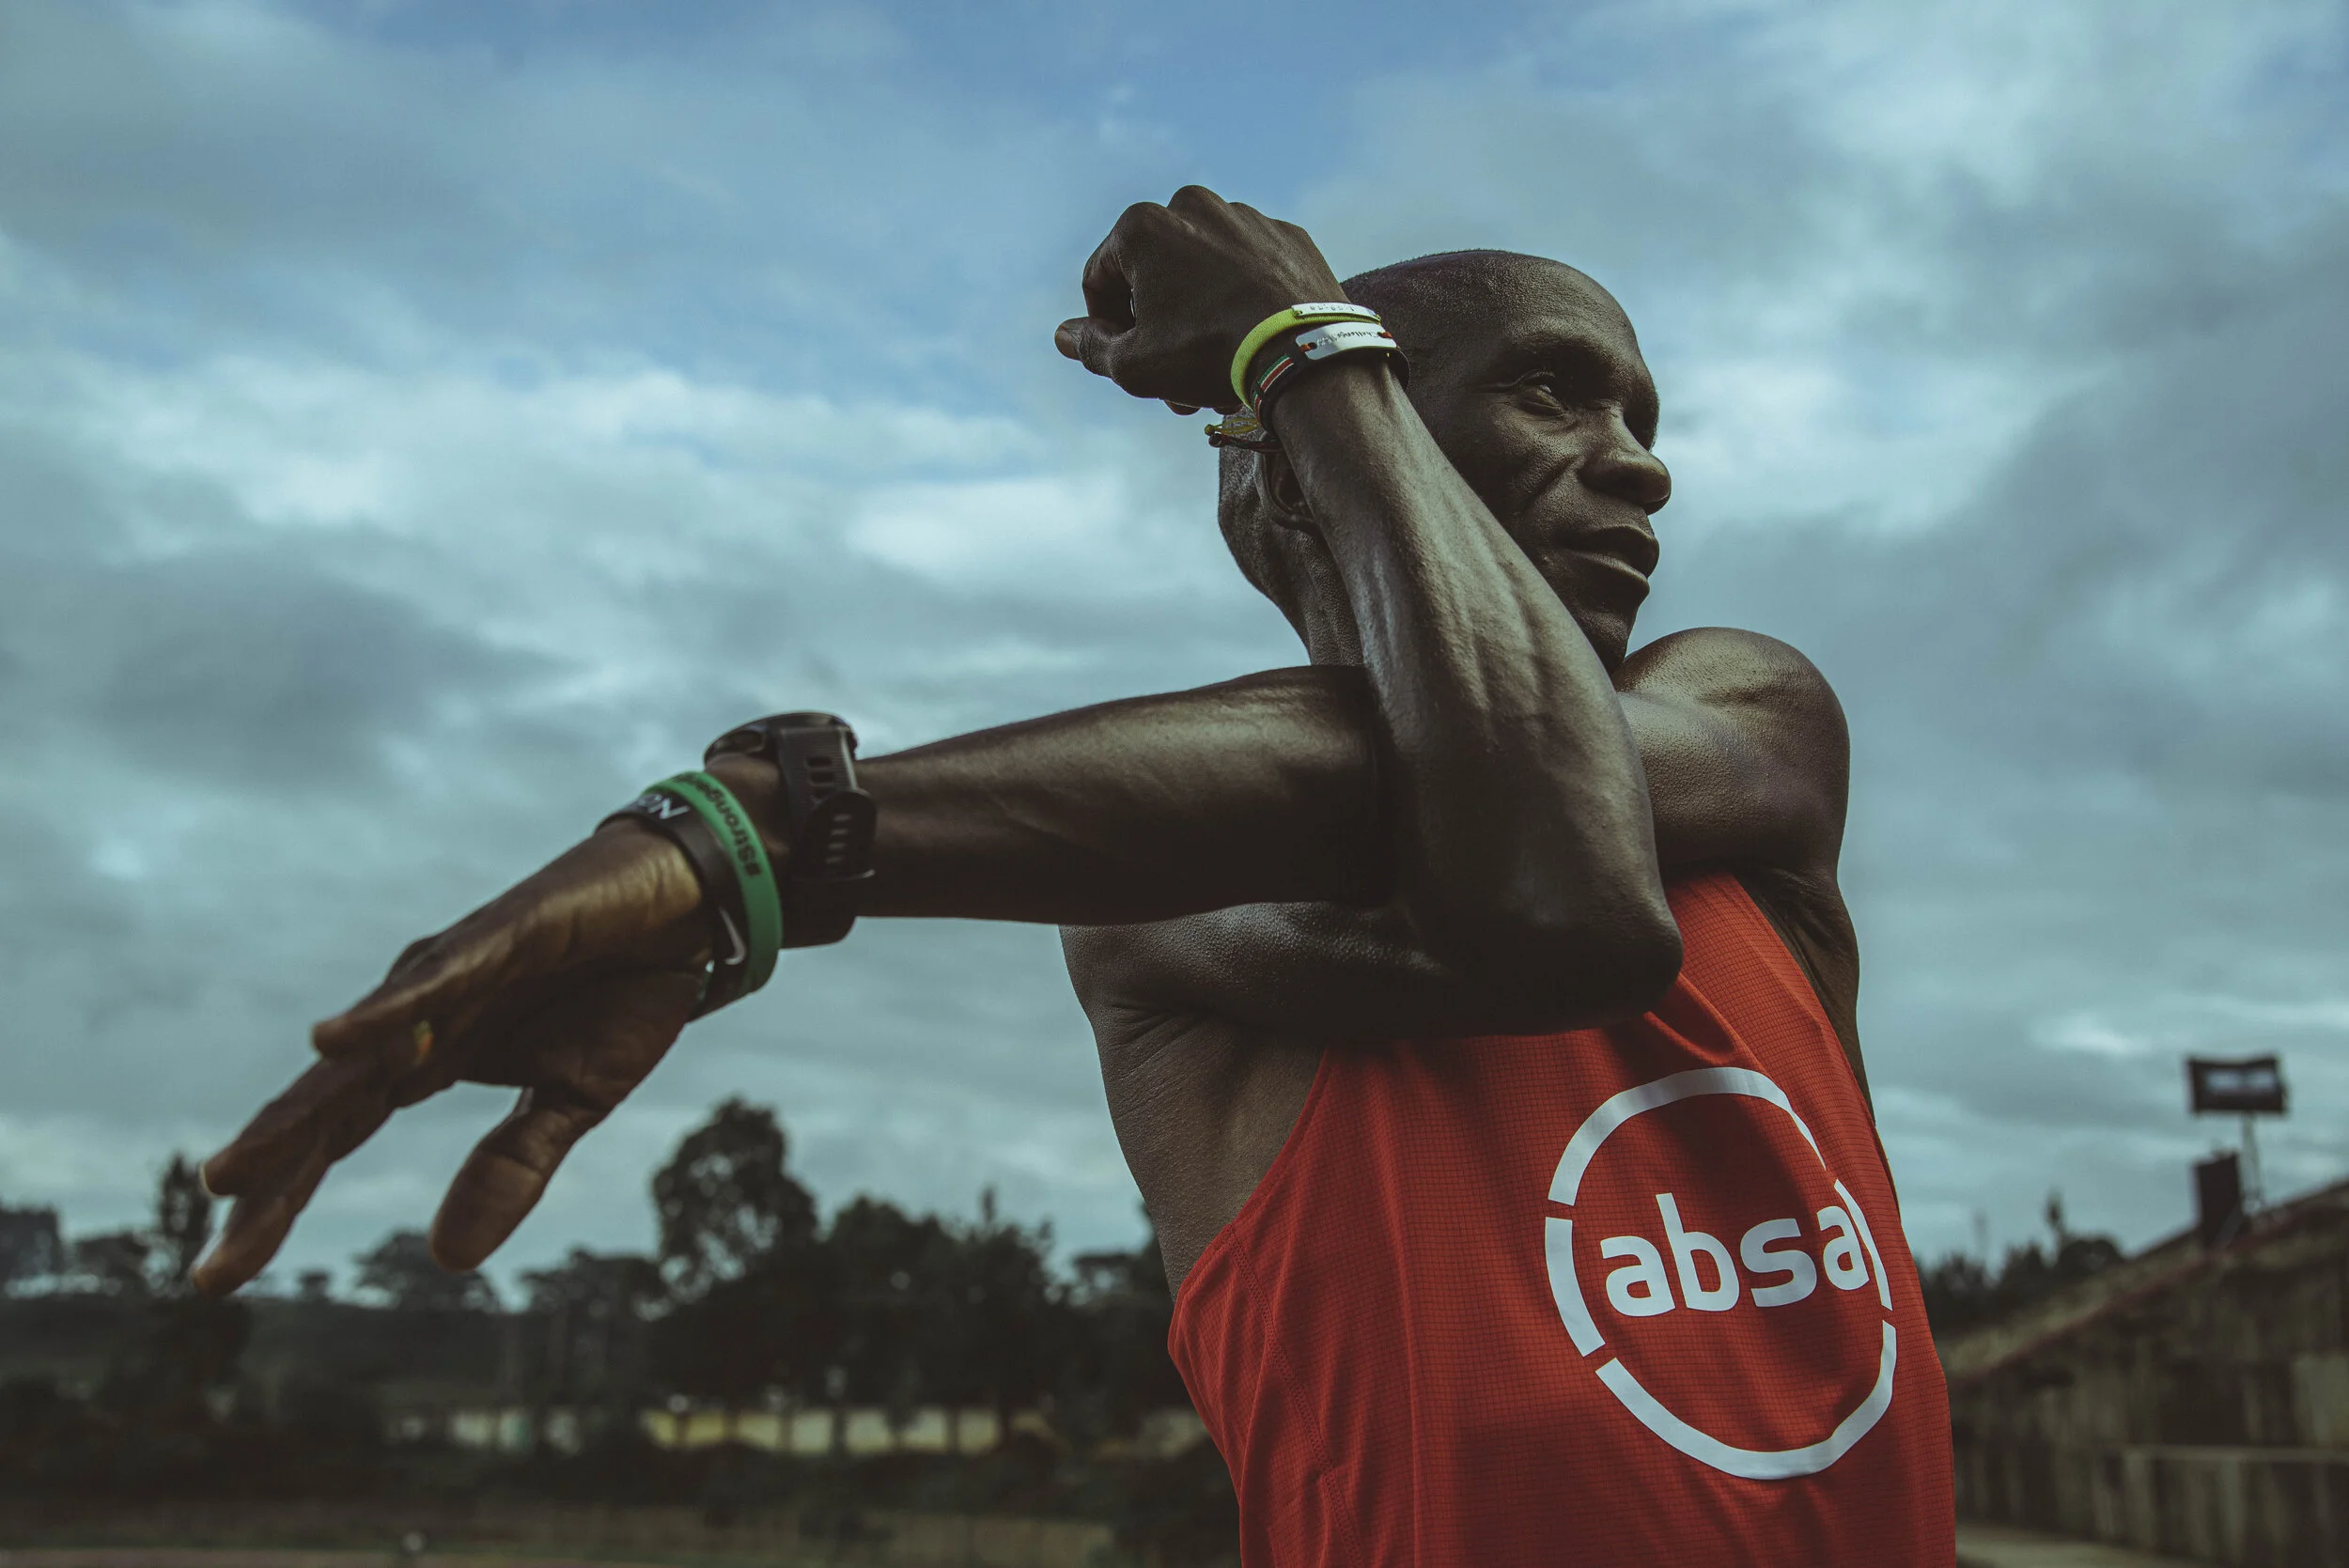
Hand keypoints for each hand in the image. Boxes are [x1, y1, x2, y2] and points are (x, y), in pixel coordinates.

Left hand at [193, 824, 713, 1295]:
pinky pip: (432, 981)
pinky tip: (331, 1042)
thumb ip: (509, 1169)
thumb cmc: (623, 991)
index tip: (220, 1276)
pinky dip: (381, 1014)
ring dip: (294, 1115)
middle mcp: (416, 1015)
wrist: (686, 904)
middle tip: (213, 1268)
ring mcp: (450, 972)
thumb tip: (445, 1261)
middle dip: (267, 1181)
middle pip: (323, 1109)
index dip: (278, 1203)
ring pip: (358, 1054)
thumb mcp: (574, 1101)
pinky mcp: (498, 935)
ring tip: (233, 1175)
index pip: (334, 1139)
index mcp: (428, 1057)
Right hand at [1054, 186, 1346, 413]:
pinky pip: (1250, 270)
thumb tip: (1064, 335)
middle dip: (1156, 329)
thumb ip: (1090, 347)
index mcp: (1144, 225)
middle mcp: (1193, 204)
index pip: (1100, 281)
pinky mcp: (1287, 235)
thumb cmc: (1209, 354)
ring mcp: (1246, 215)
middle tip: (1171, 383)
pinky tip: (1252, 342)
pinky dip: (1242, 301)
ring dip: (1198, 318)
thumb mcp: (1134, 365)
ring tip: (1214, 372)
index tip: (1126, 364)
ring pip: (1204, 273)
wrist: (1305, 353)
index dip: (1104, 330)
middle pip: (1155, 276)